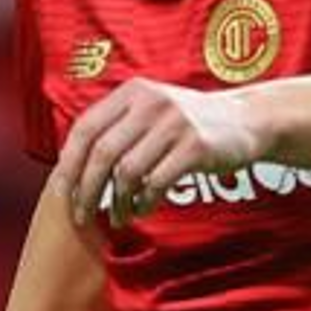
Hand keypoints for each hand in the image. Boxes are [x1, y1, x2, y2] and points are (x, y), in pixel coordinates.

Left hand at [54, 76, 265, 228]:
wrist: (248, 120)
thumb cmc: (189, 124)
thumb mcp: (151, 111)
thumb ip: (116, 130)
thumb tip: (70, 168)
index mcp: (131, 93)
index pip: (85, 128)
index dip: (68, 163)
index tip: (61, 193)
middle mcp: (150, 102)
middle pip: (102, 152)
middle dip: (87, 189)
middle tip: (83, 215)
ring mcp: (175, 122)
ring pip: (128, 171)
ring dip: (118, 201)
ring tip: (120, 217)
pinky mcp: (196, 146)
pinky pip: (158, 181)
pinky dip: (145, 201)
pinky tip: (144, 210)